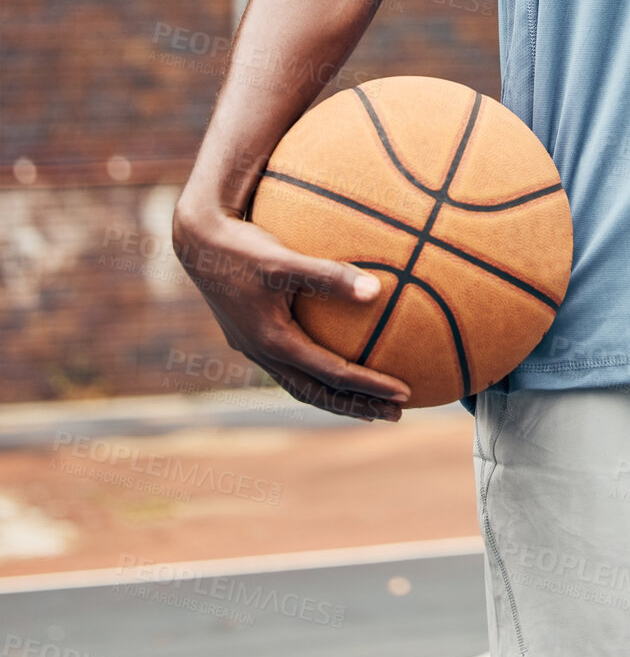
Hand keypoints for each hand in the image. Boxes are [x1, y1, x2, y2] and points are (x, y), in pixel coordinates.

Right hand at [172, 203, 410, 420]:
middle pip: (318, 393)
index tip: (404, 393)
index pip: (333, 375)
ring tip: (371, 403)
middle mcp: (264, 353)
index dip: (370, 386)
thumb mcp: (285, 260)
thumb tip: (377, 291)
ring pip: (302, 386)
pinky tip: (333, 364)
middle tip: (396, 414)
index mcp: (275, 342)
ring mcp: (255, 348)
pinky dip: (317, 376)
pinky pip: (291, 367)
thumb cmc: (243, 248)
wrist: (197, 242)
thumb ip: (329, 275)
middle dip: (358, 406)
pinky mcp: (252, 336)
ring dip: (337, 397)